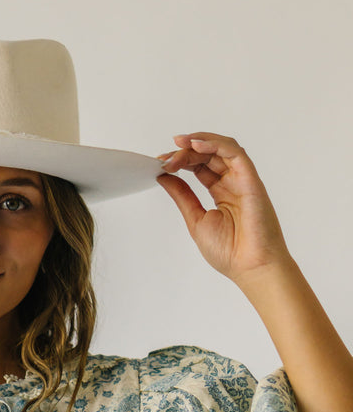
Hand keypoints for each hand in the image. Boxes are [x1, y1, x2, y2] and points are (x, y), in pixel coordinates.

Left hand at [157, 133, 289, 283]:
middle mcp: (233, 183)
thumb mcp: (195, 219)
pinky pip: (235, 153)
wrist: (251, 268)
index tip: (161, 163)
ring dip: (199, 142)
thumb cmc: (230, 252)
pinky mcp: (251, 180)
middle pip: (208, 156)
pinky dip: (216, 144)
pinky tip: (196, 145)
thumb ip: (182, 196)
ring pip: (221, 149)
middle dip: (185, 152)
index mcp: (221, 193)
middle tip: (166, 158)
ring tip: (179, 145)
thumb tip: (164, 177)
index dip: (181, 161)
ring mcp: (243, 180)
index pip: (199, 167)